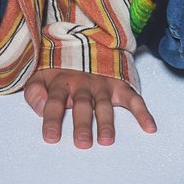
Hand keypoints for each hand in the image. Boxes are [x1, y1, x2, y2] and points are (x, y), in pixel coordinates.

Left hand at [24, 67, 156, 147]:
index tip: (51, 138)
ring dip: (106, 121)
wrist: (83, 40)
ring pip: (104, 104)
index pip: (54, 101)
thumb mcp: (40, 75)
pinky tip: (149, 127)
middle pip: (82, 105)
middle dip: (83, 124)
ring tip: (106, 140)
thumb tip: (41, 108)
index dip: (52, 119)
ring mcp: (102, 83)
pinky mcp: (118, 84)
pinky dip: (142, 112)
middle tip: (83, 143)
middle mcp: (82, 83)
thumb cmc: (59, 68)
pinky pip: (132, 98)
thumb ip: (34, 92)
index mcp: (61, 82)